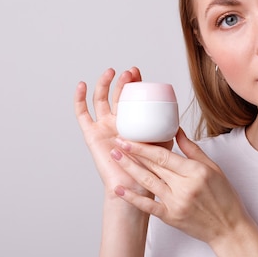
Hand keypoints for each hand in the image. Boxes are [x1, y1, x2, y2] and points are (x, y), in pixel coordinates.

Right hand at [75, 67, 165, 198]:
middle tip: (129, 73)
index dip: (134, 83)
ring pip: (100, 99)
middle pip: (116, 94)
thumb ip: (168, 128)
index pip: (132, 96)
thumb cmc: (149, 167)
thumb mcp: (163, 143)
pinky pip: (82, 114)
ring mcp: (103, 126)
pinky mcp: (91, 133)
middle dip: (122, 82)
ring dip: (104, 84)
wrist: (134, 184)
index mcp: (133, 120)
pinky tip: (82, 85)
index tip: (138, 73)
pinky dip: (80, 99)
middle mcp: (117, 121)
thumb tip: (178, 116)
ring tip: (111, 73)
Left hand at [110, 128, 252, 244]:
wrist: (229, 228)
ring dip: (129, 169)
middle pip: (153, 166)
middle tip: (117, 142)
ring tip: (115, 157)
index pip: (164, 156)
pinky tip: (119, 189)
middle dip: (132, 153)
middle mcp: (185, 187)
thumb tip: (177, 130)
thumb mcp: (213, 168)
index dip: (144, 146)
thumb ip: (192, 149)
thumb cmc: (224, 197)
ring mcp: (176, 203)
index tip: (130, 138)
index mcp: (196, 172)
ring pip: (147, 182)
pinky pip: (148, 206)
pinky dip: (132, 197)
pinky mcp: (171, 217)